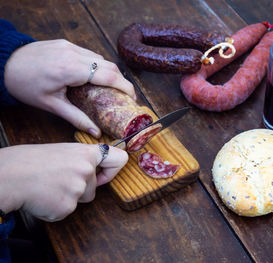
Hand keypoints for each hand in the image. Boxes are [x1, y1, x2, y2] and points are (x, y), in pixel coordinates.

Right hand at [0, 143, 127, 221]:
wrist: (9, 176)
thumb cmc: (30, 161)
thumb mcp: (62, 151)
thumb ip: (82, 160)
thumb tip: (93, 169)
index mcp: (86, 153)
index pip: (119, 158)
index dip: (113, 169)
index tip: (104, 174)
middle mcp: (87, 170)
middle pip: (94, 189)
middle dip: (79, 189)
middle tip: (57, 180)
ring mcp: (78, 189)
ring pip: (80, 200)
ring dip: (67, 198)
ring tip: (48, 187)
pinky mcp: (67, 206)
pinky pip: (66, 211)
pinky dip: (55, 208)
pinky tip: (43, 197)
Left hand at [4, 39, 134, 137]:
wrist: (4, 63)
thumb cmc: (24, 85)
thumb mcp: (51, 105)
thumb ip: (76, 118)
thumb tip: (95, 132)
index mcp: (70, 70)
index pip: (108, 75)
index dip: (125, 86)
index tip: (133, 98)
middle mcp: (73, 54)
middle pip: (109, 65)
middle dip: (121, 80)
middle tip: (125, 96)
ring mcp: (70, 46)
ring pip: (101, 58)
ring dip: (109, 72)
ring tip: (111, 89)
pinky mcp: (66, 43)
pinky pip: (90, 54)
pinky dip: (97, 66)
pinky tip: (94, 77)